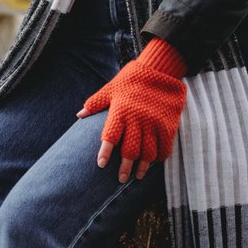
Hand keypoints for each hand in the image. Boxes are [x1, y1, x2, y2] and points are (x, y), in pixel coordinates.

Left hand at [76, 37, 187, 183]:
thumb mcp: (112, 87)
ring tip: (137, 175)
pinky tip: (154, 161)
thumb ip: (96, 103)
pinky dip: (159, 157)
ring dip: (142, 167)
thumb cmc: (133, 78)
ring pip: (147, 153)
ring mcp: (153, 123)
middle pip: (129, 150)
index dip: (105, 152)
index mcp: (120, 110)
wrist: (161, 69)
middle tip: (121, 178)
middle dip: (124, 167)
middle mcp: (136, 119)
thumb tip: (79, 115)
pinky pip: (164, 147)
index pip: (110, 136)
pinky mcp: (168, 124)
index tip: (101, 165)